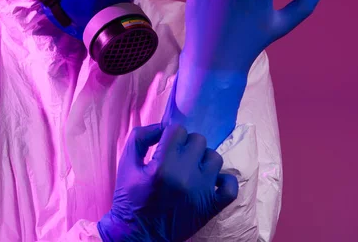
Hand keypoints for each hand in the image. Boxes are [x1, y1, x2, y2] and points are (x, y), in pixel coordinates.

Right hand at [98, 123, 237, 241]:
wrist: (138, 236)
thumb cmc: (129, 198)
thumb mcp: (126, 163)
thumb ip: (141, 137)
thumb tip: (162, 126)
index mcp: (162, 166)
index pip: (178, 130)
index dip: (170, 135)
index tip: (165, 146)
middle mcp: (185, 177)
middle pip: (198, 140)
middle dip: (186, 145)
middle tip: (177, 157)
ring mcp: (202, 192)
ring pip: (215, 158)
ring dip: (203, 159)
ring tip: (191, 169)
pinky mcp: (211, 207)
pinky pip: (230, 185)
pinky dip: (223, 180)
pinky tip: (210, 181)